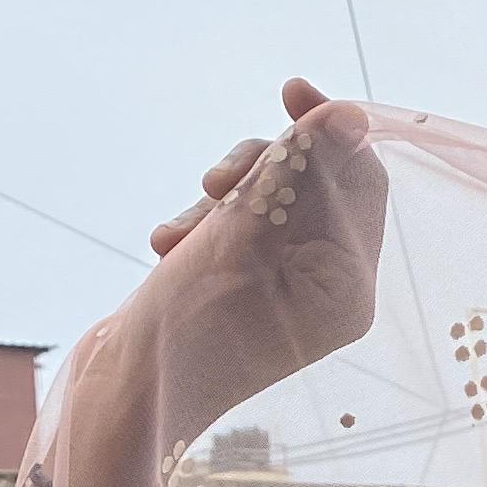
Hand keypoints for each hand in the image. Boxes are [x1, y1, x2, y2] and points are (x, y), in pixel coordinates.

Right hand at [133, 73, 385, 413]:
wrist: (124, 396)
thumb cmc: (185, 326)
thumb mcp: (240, 233)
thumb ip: (296, 173)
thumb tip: (349, 116)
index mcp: (348, 287)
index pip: (362, 180)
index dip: (329, 130)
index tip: (289, 90)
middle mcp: (328, 289)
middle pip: (315, 184)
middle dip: (261, 170)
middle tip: (214, 184)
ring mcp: (287, 289)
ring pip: (268, 198)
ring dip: (221, 197)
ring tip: (179, 233)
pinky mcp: (246, 286)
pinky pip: (236, 226)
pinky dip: (202, 225)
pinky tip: (166, 246)